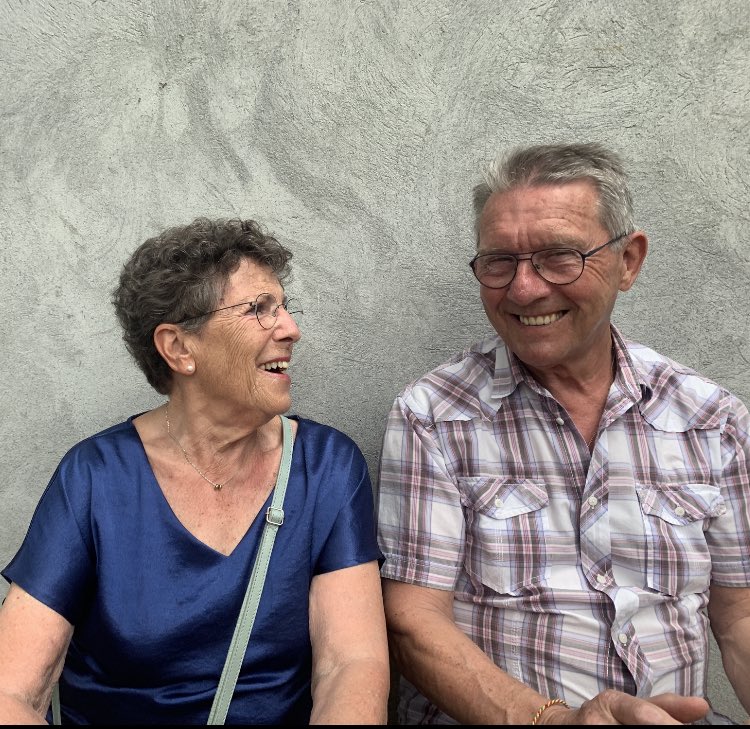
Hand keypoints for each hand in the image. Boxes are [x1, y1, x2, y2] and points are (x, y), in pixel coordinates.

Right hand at [538, 690, 709, 724]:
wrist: (562, 725)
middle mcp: (597, 719)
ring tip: (636, 727)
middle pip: (634, 727)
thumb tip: (702, 705)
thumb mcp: (631, 706)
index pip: (643, 712)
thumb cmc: (603, 717)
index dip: (665, 723)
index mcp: (613, 702)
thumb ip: (666, 707)